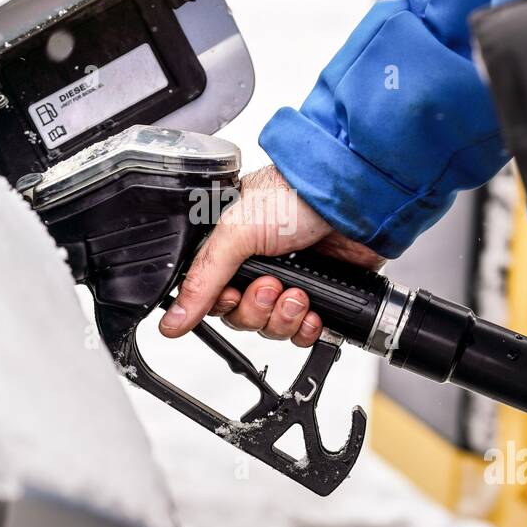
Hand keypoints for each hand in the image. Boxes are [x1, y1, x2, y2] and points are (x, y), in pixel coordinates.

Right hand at [158, 165, 382, 345]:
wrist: (354, 201)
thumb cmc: (295, 194)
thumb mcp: (236, 231)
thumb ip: (203, 279)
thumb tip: (172, 319)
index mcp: (230, 246)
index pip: (211, 296)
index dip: (222, 304)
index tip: (234, 294)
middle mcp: (257, 265)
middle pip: (240, 316)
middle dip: (257, 308)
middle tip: (271, 285)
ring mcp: (289, 280)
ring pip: (270, 327)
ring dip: (283, 317)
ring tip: (298, 292)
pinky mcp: (318, 295)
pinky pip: (301, 332)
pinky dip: (306, 328)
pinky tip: (313, 310)